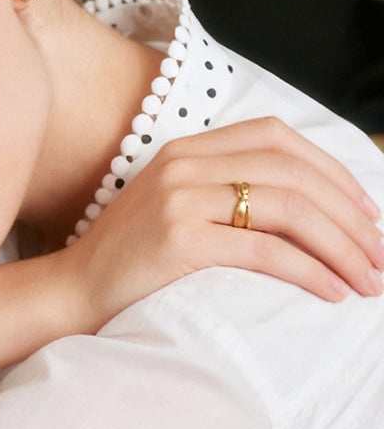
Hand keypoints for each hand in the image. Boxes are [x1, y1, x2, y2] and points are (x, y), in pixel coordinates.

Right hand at [69, 117, 383, 329]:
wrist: (75, 287)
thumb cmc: (131, 255)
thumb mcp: (174, 203)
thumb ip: (222, 188)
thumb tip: (304, 207)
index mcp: (185, 149)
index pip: (276, 136)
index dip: (331, 168)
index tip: (363, 210)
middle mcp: (183, 165)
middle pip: (292, 172)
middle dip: (349, 215)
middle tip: (379, 254)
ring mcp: (178, 199)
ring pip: (288, 207)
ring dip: (341, 246)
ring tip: (367, 280)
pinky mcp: (178, 240)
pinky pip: (264, 250)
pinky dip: (310, 270)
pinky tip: (332, 291)